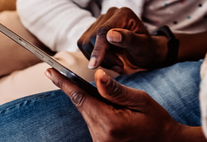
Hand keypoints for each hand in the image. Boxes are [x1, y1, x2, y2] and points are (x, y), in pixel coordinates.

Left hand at [47, 68, 197, 141]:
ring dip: (89, 100)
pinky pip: (93, 121)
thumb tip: (97, 76)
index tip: (49, 71)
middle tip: (59, 72)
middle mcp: (100, 136)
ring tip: (99, 91)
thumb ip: (116, 90)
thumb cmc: (156, 120)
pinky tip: (104, 104)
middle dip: (75, 89)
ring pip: (87, 113)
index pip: (81, 99)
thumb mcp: (141, 100)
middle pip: (82, 106)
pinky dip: (95, 110)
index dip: (64, 83)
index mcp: (110, 123)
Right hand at [77, 7, 167, 72]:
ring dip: (99, 58)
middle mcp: (110, 14)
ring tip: (116, 64)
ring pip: (86, 42)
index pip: (104, 30)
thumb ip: (128, 39)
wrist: (142, 52)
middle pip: (93, 37)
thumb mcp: (142, 46)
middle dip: (104, 56)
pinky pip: (84, 45)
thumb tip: (110, 35)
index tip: (95, 65)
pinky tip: (107, 60)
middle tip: (119, 66)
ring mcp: (100, 21)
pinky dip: (93, 56)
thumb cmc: (145, 49)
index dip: (98, 48)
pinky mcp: (92, 30)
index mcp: (123, 14)